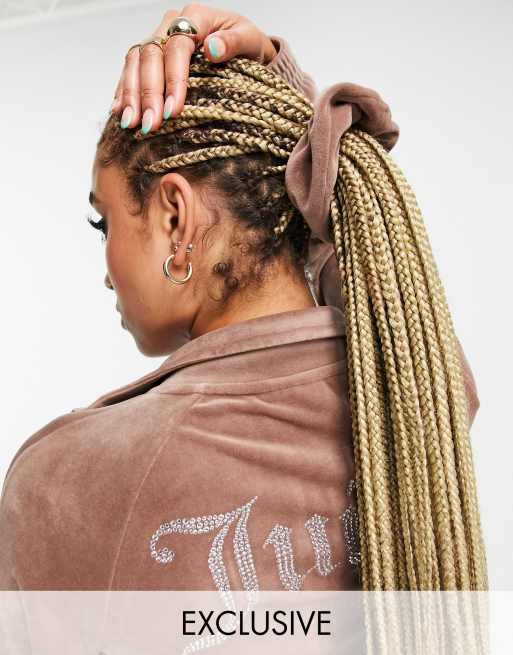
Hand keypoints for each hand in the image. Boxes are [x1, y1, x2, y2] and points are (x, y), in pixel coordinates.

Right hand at [110, 4, 276, 133]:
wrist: (245, 49)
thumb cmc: (249, 45)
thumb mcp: (250, 40)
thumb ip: (233, 43)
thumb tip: (212, 49)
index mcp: (195, 18)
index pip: (177, 47)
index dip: (173, 80)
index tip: (173, 110)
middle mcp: (171, 25)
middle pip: (150, 56)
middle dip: (148, 94)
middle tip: (150, 126)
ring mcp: (158, 39)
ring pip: (135, 62)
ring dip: (131, 95)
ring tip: (131, 124)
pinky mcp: (150, 56)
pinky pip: (130, 71)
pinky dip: (124, 92)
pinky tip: (120, 112)